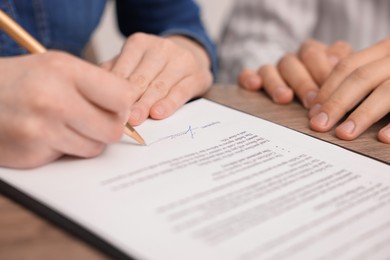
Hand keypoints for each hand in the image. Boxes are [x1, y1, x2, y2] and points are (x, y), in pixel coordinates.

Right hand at [0, 51, 135, 167]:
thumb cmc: (21, 80)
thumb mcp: (57, 66)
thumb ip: (96, 84)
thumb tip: (131, 108)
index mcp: (64, 70)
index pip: (123, 97)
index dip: (124, 106)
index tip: (116, 107)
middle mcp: (52, 99)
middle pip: (113, 130)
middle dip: (108, 127)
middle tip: (93, 119)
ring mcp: (40, 129)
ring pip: (95, 148)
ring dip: (87, 140)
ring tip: (65, 124)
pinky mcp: (31, 153)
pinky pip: (70, 158)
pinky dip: (65, 149)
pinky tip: (48, 134)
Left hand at [101, 33, 212, 125]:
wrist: (190, 56)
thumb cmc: (155, 65)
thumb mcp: (133, 62)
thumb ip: (115, 72)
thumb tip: (94, 88)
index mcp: (140, 43)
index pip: (124, 68)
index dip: (114, 90)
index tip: (106, 107)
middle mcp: (162, 48)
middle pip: (141, 79)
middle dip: (130, 100)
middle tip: (119, 118)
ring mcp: (182, 60)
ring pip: (160, 86)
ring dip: (146, 104)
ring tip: (136, 119)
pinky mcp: (197, 75)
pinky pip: (181, 92)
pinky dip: (169, 104)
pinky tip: (158, 113)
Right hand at [238, 39, 350, 107]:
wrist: (298, 106)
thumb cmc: (328, 98)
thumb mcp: (340, 86)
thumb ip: (340, 75)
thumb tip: (338, 68)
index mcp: (320, 55)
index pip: (321, 53)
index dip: (324, 69)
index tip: (329, 88)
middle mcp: (298, 59)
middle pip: (296, 60)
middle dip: (304, 81)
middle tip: (310, 101)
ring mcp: (277, 69)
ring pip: (273, 67)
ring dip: (278, 82)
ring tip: (284, 98)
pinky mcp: (256, 78)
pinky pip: (249, 73)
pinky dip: (249, 78)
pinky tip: (254, 85)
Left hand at [309, 39, 389, 142]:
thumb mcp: (383, 66)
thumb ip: (361, 74)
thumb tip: (322, 99)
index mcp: (385, 51)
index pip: (348, 66)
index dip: (328, 88)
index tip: (313, 110)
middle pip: (362, 77)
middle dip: (337, 102)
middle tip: (318, 125)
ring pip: (387, 91)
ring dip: (363, 114)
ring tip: (343, 134)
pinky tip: (383, 138)